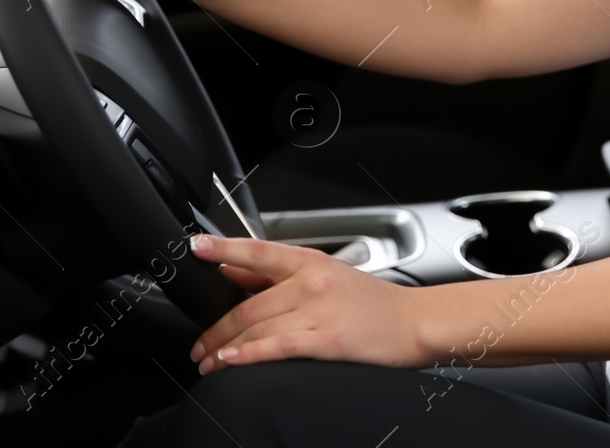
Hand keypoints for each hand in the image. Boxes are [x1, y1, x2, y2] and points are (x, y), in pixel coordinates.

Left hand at [187, 233, 430, 372]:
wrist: (414, 323)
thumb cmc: (374, 303)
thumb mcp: (327, 274)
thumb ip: (279, 273)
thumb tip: (234, 269)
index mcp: (311, 261)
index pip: (258, 250)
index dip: (223, 247)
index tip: (195, 247)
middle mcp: (311, 282)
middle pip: (248, 304)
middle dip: (215, 328)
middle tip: (197, 344)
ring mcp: (318, 310)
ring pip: (256, 328)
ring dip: (224, 347)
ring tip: (207, 361)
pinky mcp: (326, 339)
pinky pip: (276, 347)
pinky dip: (247, 355)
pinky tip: (229, 362)